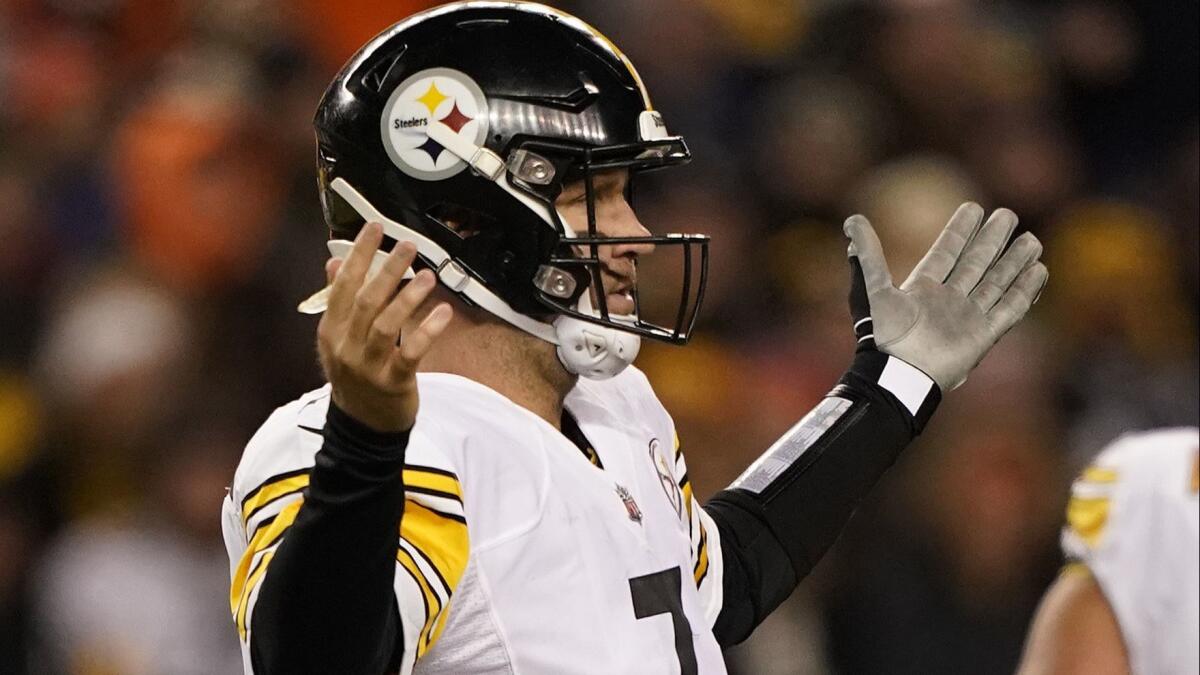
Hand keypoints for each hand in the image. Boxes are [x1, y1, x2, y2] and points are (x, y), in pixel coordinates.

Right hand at [317, 223, 452, 431]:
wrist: (362, 425)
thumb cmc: (354, 375)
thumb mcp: (338, 338)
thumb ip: (338, 300)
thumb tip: (334, 263)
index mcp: (331, 330)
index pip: (343, 285)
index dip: (359, 255)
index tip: (375, 229)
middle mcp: (346, 346)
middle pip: (366, 301)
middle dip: (387, 270)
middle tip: (408, 245)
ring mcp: (368, 366)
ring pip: (386, 325)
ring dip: (408, 297)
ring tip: (428, 275)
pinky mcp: (393, 382)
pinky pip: (411, 353)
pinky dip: (427, 331)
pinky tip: (443, 312)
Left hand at [844, 203, 1047, 391]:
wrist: (899, 375)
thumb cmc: (882, 335)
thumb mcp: (871, 290)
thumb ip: (868, 255)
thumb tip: (852, 220)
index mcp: (923, 287)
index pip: (947, 251)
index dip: (960, 230)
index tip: (974, 207)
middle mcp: (948, 300)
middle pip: (976, 263)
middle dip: (992, 240)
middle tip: (1008, 214)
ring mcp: (967, 317)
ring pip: (996, 282)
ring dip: (1014, 262)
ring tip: (1031, 240)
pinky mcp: (983, 335)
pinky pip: (1009, 308)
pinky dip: (1024, 291)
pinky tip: (1038, 271)